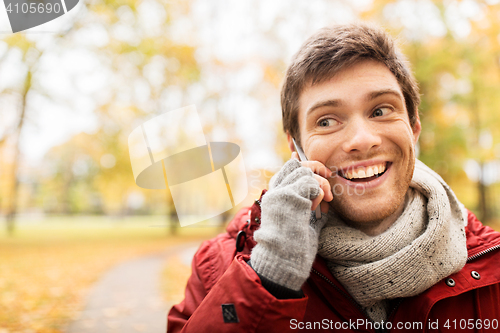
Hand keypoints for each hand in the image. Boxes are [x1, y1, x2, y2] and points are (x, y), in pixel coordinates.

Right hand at [251, 157, 329, 290]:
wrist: (285, 260)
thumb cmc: (296, 245)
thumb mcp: (304, 219)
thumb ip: (309, 203)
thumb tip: (321, 190)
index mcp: (276, 196)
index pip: (288, 168)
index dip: (305, 164)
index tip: (322, 171)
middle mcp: (275, 192)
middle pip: (297, 165)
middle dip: (317, 171)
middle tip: (329, 190)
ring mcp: (281, 193)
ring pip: (305, 172)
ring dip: (320, 185)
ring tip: (324, 203)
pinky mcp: (289, 196)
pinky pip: (310, 183)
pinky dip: (319, 194)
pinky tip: (318, 208)